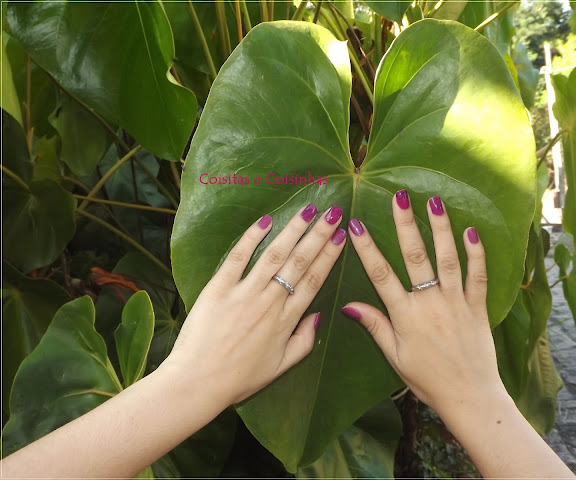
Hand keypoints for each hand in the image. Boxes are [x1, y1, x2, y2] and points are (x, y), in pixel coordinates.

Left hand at [163, 204, 346, 406]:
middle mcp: (270, 302)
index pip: (314, 280)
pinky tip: (266, 220)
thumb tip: (319, 316)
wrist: (197, 383)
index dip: (329, 256)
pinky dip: (252, 238)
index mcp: (286, 321)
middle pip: (300, 262)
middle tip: (333, 212)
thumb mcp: (280, 367)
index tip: (342, 235)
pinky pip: (238, 258)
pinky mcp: (219, 288)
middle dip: (319, 234)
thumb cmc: (238, 379)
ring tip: (309, 209)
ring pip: (274, 255)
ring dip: (294, 229)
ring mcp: (244, 293)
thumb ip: (304, 342)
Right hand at [342, 191, 505, 418]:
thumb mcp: (394, 356)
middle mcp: (429, 302)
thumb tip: (349, 304)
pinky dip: (476, 254)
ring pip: (447, 259)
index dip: (367, 247)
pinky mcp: (477, 307)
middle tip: (399, 196)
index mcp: (405, 315)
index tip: (355, 224)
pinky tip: (471, 231)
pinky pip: (477, 276)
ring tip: (434, 202)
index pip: (380, 274)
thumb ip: (375, 326)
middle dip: (405, 224)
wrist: (469, 396)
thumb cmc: (427, 380)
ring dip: (440, 229)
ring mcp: (455, 302)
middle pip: (415, 256)